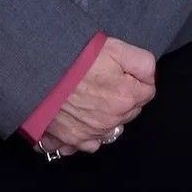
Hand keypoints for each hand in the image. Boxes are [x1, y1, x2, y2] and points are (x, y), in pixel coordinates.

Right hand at [43, 37, 155, 153]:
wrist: (41, 72)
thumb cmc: (79, 57)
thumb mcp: (117, 48)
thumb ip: (142, 62)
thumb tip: (150, 77)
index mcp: (126, 98)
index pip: (147, 92)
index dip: (137, 78)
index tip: (122, 70)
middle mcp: (110, 121)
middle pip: (129, 111)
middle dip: (124, 97)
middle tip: (106, 79)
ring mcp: (90, 134)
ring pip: (109, 127)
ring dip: (106, 116)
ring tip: (92, 97)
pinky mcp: (70, 140)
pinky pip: (87, 143)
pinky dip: (86, 134)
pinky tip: (79, 117)